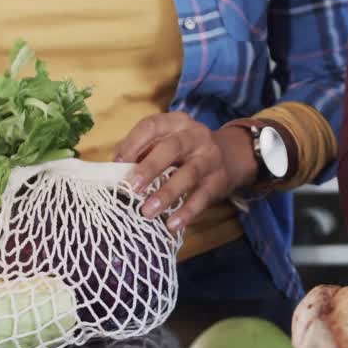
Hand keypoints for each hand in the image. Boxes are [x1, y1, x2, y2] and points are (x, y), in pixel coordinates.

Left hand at [113, 112, 256, 232]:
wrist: (232, 156)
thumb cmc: (185, 151)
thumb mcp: (166, 142)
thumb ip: (142, 151)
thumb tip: (115, 169)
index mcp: (175, 122)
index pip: (151, 126)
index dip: (132, 144)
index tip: (118, 164)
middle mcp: (194, 136)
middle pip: (172, 148)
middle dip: (150, 168)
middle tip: (131, 188)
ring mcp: (209, 158)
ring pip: (188, 174)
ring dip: (166, 194)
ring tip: (147, 212)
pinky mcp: (219, 180)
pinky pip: (202, 197)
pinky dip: (187, 212)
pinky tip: (172, 225)